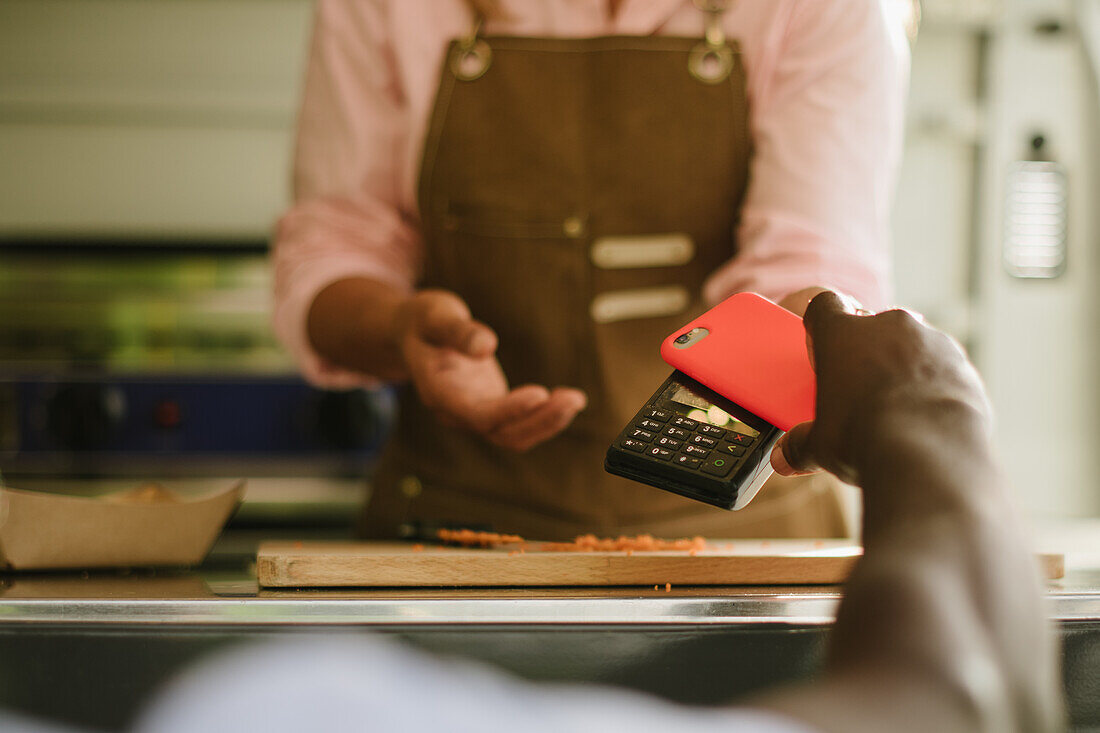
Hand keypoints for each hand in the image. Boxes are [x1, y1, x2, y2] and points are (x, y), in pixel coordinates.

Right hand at [393, 290, 586, 451]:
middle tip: (573, 399)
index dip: (509, 410)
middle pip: (501, 432)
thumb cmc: (423, 322)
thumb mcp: (435, 315)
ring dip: (547, 422)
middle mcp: (456, 411)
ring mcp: (473, 412)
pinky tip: (566, 399)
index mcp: (439, 392)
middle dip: (539, 421)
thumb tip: (487, 346)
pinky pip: (518, 424)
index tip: (540, 394)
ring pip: (513, 435)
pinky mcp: (489, 406)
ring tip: (576, 400)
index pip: (477, 414)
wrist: (414, 333)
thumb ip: (457, 331)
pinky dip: (543, 416)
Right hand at [770, 291, 990, 483]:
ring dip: (906, 367)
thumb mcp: (819, 445)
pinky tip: (928, 419)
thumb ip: (801, 444)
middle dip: (869, 351)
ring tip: (899, 409)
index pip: (825, 304)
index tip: (824, 345)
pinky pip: (945, 369)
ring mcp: (932, 341)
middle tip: (862, 388)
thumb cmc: (864, 439)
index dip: (823, 323)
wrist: (929, 455)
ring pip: (914, 345)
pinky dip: (937, 387)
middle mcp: (889, 325)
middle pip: (874, 326)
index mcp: (843, 334)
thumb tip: (785, 457)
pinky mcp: (963, 364)